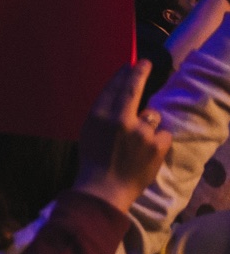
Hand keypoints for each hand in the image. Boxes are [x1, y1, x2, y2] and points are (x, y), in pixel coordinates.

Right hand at [72, 62, 169, 212]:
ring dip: (149, 124)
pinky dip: (158, 140)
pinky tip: (148, 151)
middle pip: (133, 88)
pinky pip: (163, 133)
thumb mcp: (89, 131)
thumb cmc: (93, 160)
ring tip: (139, 141)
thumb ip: (103, 113)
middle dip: (140, 72)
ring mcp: (141, 132)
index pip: (115, 86)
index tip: (132, 64)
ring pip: (152, 115)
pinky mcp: (157, 145)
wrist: (105, 189)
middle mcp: (120, 119)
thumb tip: (116, 96)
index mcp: (99, 115)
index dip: (125, 73)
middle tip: (145, 64)